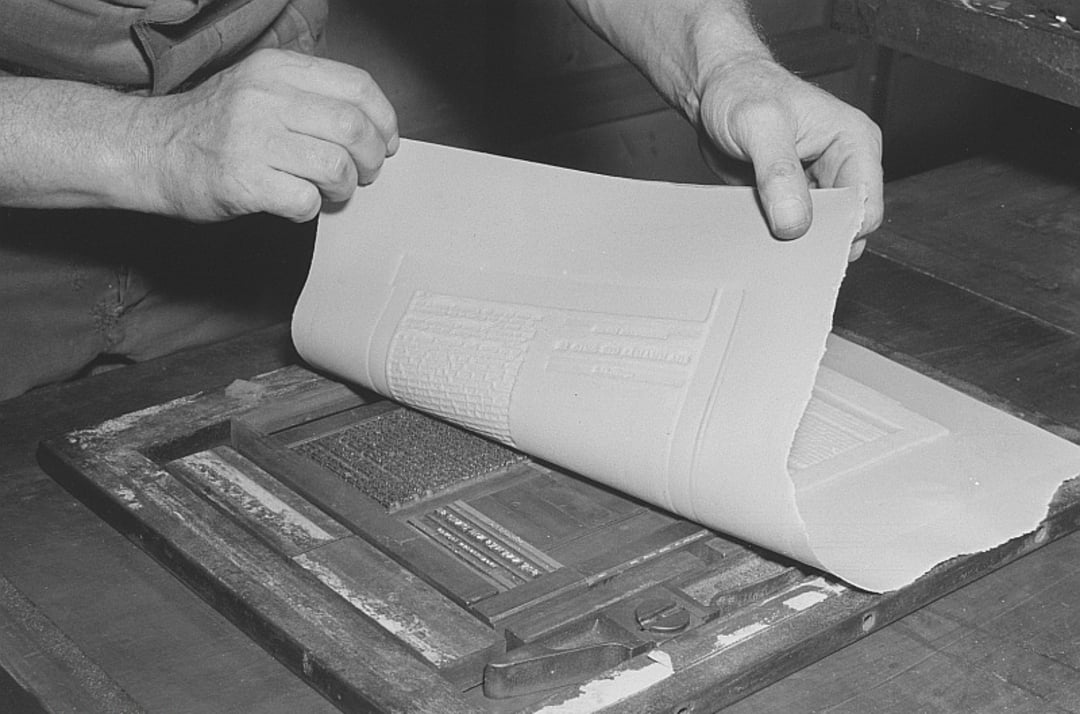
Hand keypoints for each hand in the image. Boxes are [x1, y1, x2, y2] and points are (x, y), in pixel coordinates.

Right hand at [139, 49, 398, 222]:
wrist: (149, 151)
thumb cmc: (213, 127)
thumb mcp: (259, 89)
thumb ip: (309, 98)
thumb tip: (370, 127)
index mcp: (276, 69)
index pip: (357, 86)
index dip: (384, 120)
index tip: (386, 142)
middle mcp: (265, 97)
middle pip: (353, 128)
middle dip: (371, 160)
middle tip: (363, 174)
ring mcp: (252, 138)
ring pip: (336, 165)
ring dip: (344, 187)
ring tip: (331, 191)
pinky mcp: (242, 180)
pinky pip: (305, 200)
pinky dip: (311, 209)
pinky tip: (295, 203)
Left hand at [697, 56, 882, 257]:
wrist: (713, 90)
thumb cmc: (741, 89)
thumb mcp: (760, 125)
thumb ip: (779, 174)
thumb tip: (794, 221)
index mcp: (854, 142)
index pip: (866, 204)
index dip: (839, 230)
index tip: (804, 242)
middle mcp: (840, 165)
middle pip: (842, 224)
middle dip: (814, 241)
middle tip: (780, 248)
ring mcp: (815, 184)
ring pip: (815, 232)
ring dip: (791, 242)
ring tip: (764, 239)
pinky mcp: (789, 197)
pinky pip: (788, 230)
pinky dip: (772, 237)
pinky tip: (754, 234)